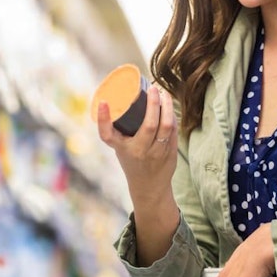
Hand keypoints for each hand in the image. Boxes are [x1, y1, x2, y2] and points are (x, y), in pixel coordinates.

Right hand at [95, 85, 176, 205]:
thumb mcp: (120, 147)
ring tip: (164, 94)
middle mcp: (139, 152)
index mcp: (121, 149)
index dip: (103, 118)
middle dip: (153, 103)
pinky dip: (172, 116)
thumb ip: (119, 128)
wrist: (149, 188)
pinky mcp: (170, 153)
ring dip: (167, 107)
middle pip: (149, 125)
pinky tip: (169, 107)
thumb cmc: (132, 161)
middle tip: (153, 88)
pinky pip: (173, 130)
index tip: (103, 102)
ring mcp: (157, 153)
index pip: (107, 135)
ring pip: (166, 126)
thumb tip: (118, 97)